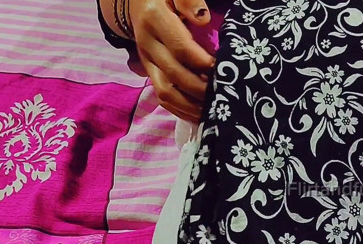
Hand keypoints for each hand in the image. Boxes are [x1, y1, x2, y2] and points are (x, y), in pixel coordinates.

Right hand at [129, 0, 214, 120]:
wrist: (138, 2)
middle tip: (223, 93)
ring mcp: (147, 62)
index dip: (203, 63)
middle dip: (201, 88)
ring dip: (191, 105)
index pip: (180, 48)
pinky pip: (162, 98)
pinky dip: (182, 109)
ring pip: (166, 92)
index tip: (223, 69)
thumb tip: (203, 19)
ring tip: (213, 109)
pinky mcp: (149, 73)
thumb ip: (188, 0)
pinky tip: (201, 114)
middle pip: (175, 75)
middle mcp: (148, 44)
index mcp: (154, 20)